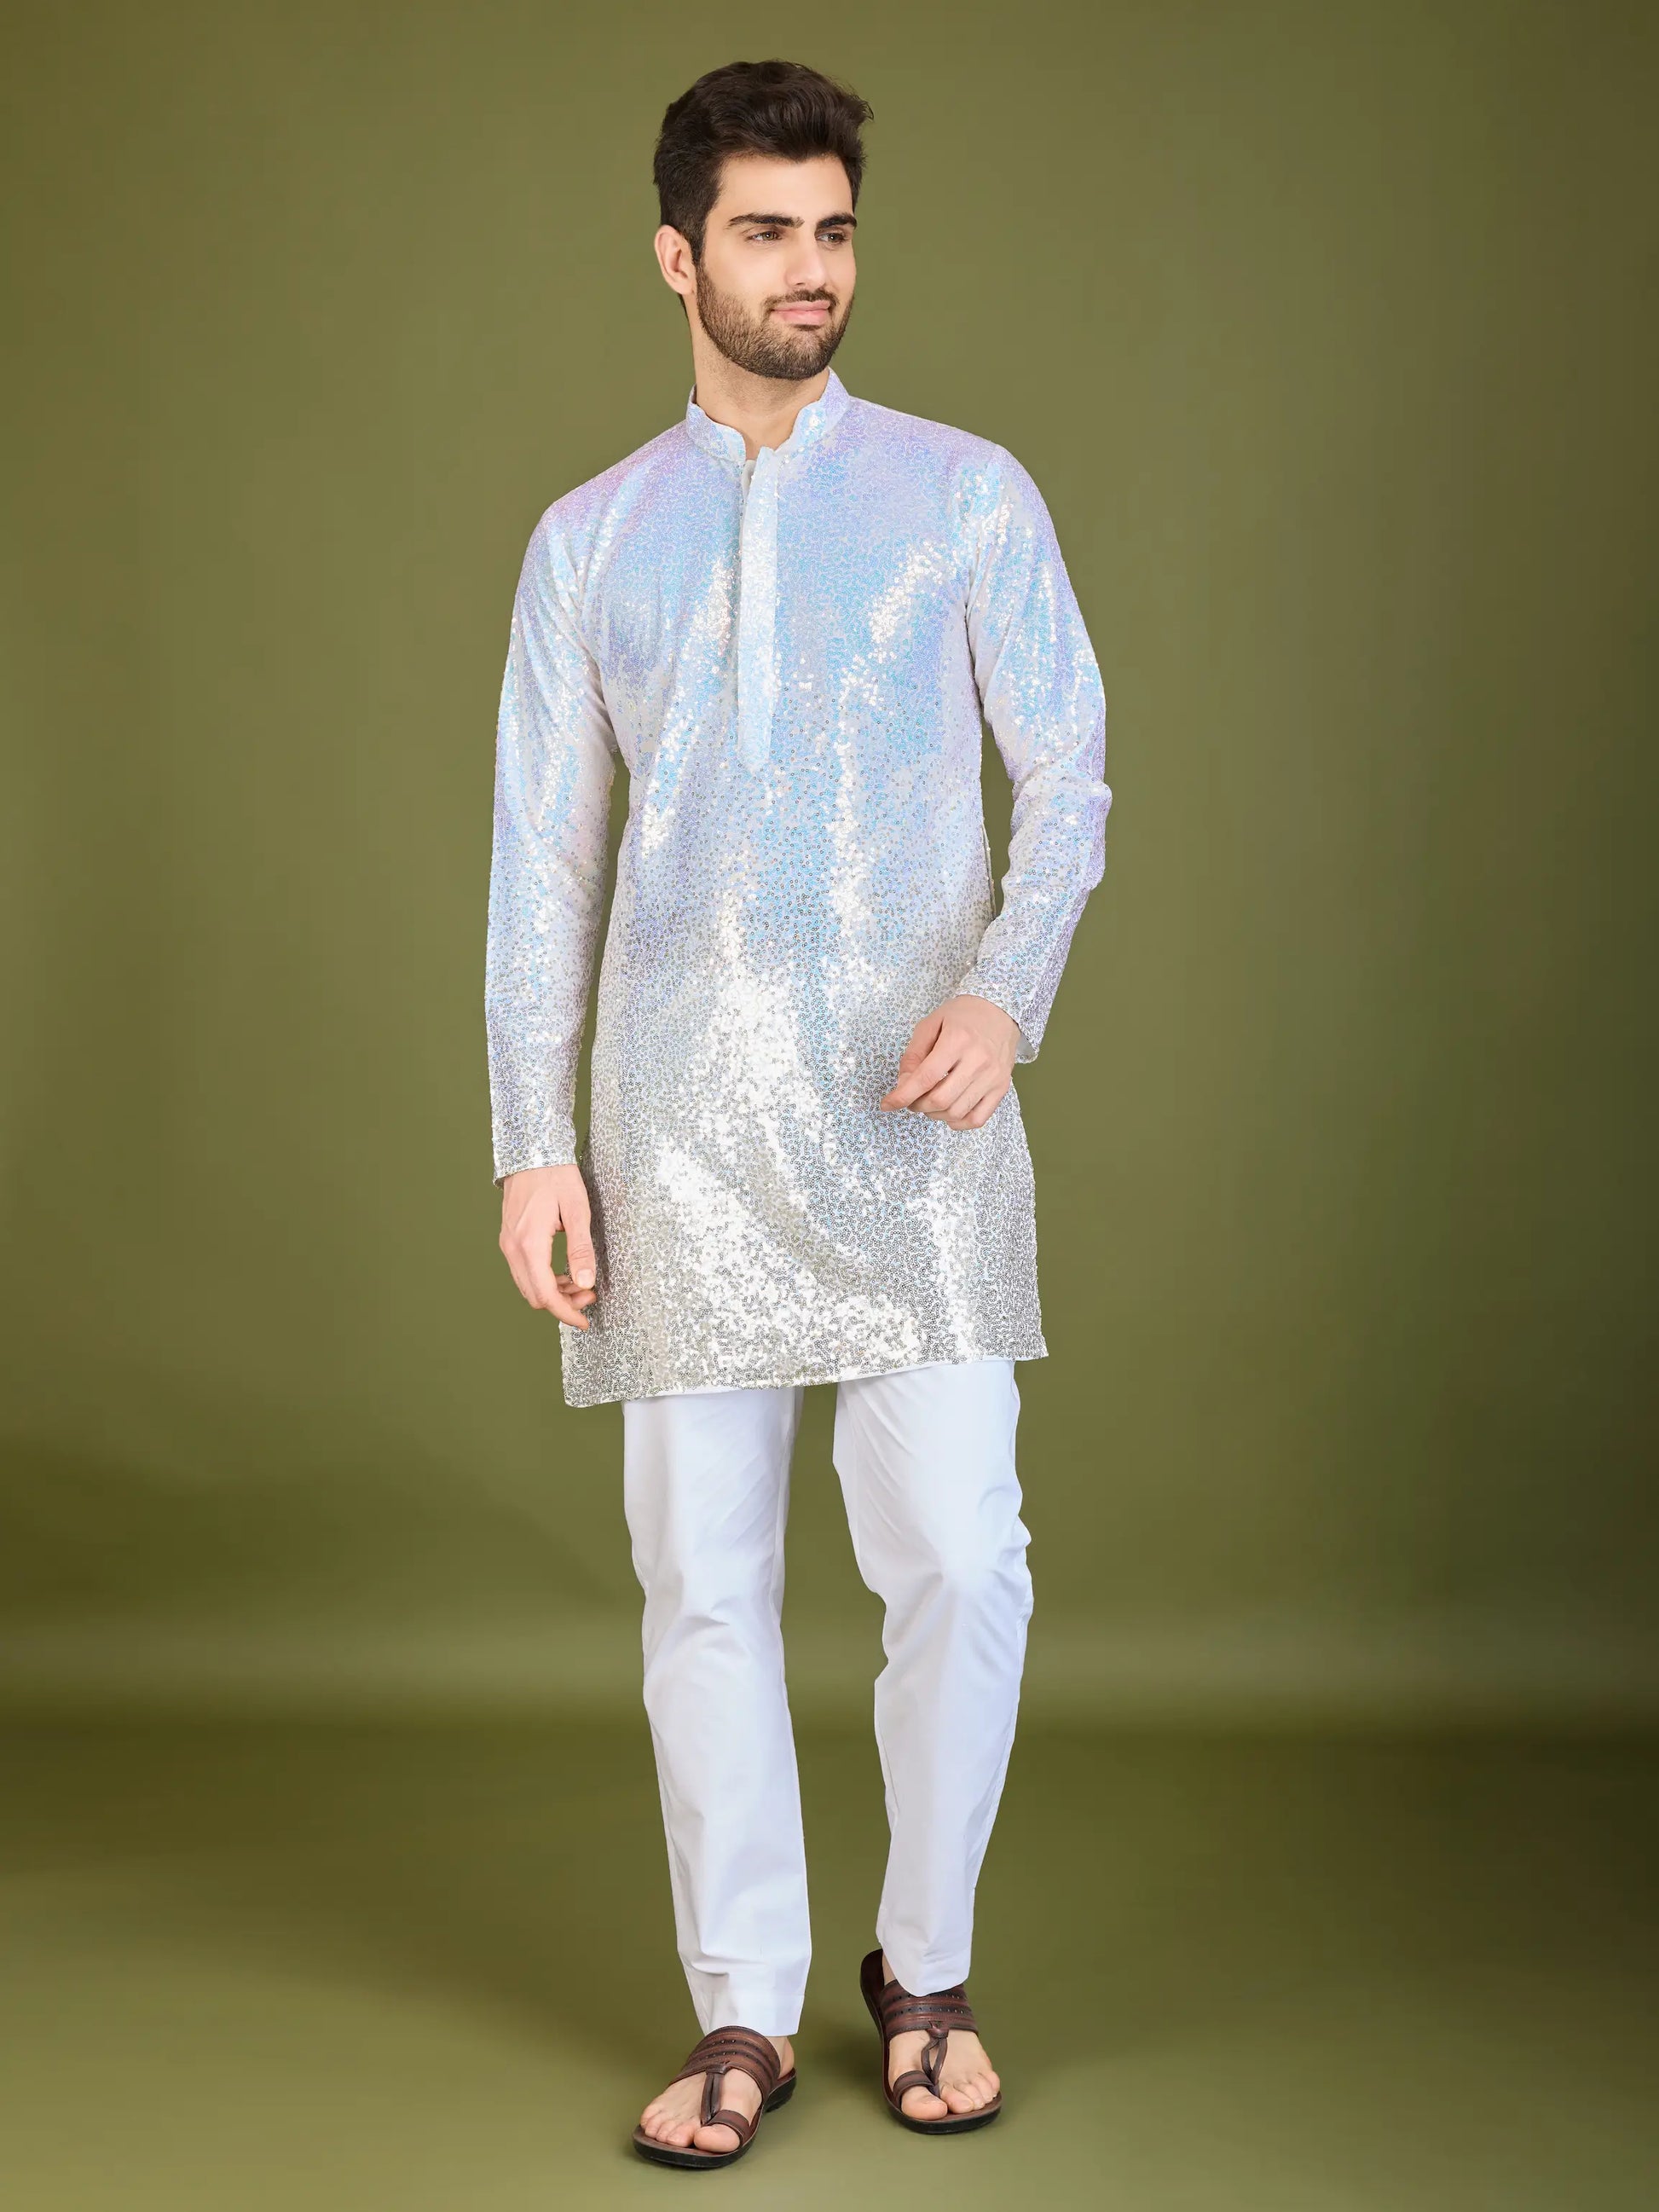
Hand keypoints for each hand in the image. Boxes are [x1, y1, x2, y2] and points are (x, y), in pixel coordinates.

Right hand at [498, 1163, 598, 1327]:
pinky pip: (524, 1271)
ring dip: (554, 1292)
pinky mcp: (510, 1238)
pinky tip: (564, 1273)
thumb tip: (585, 1284)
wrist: (532, 1152)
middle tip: (590, 1296)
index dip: (565, 1313)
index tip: (584, 1321)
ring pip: (528, 1285)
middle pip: (534, 1295)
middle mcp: (513, 1248)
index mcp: (529, 1244)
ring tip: (582, 1285)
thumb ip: (581, 1249)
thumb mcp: (577, 1210)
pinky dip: (544, 1279)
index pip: (545, 1295)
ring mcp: (508, 1243)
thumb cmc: (556, 1176)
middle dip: (562, 1304)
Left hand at [880, 995, 1020, 1129]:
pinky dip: (958, 1123)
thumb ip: (913, 1055)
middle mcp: (978, 1061)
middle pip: (940, 1100)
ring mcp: (992, 1077)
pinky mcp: (1001, 1088)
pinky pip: (977, 1119)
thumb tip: (903, 1085)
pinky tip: (948, 1112)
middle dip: (917, 1105)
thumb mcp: (931, 1024)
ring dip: (934, 1114)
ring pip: (956, 1113)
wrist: (1000, 1011)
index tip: (887, 1104)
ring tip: (929, 1102)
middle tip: (911, 1098)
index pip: (926, 1078)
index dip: (902, 1096)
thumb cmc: (963, 1016)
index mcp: (958, 1040)